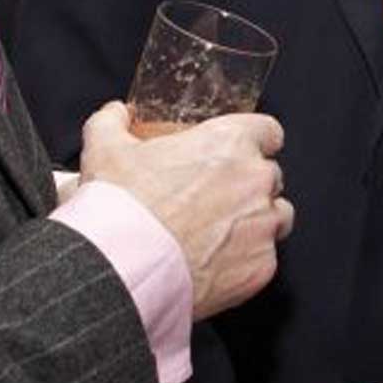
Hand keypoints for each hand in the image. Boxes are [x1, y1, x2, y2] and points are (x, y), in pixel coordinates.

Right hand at [78, 101, 292, 318]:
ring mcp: (262, 225)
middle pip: (270, 177)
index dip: (255, 142)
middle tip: (215, 200)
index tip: (240, 154)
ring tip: (221, 235)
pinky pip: (265, 258)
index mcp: (230, 142)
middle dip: (249, 187)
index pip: (269, 132)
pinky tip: (216, 264)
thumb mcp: (105, 149)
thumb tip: (116, 114)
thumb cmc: (123, 207)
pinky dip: (246, 261)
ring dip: (257, 222)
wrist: (124, 269)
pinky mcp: (262, 266)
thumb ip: (113, 122)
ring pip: (276, 217)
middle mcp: (256, 180)